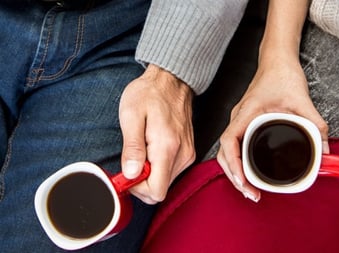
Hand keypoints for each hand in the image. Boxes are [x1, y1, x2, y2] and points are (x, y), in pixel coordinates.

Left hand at [119, 64, 194, 203]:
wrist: (172, 81)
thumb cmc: (149, 94)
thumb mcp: (131, 115)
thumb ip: (132, 147)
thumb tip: (131, 174)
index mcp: (166, 147)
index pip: (156, 191)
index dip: (137, 188)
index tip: (126, 173)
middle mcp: (182, 155)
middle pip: (160, 190)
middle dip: (141, 182)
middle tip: (131, 160)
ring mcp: (188, 155)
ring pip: (165, 183)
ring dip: (150, 174)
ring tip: (142, 149)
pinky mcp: (189, 153)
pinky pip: (171, 172)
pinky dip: (158, 167)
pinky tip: (152, 149)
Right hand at [217, 58, 328, 201]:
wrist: (277, 61)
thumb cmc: (282, 75)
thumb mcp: (302, 99)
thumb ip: (315, 124)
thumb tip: (325, 150)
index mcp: (246, 113)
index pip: (228, 141)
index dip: (233, 165)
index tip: (244, 181)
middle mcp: (238, 118)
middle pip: (224, 153)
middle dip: (234, 176)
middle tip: (251, 193)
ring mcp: (239, 121)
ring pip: (227, 151)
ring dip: (234, 171)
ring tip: (248, 188)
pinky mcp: (244, 122)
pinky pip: (235, 145)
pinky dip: (238, 162)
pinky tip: (248, 172)